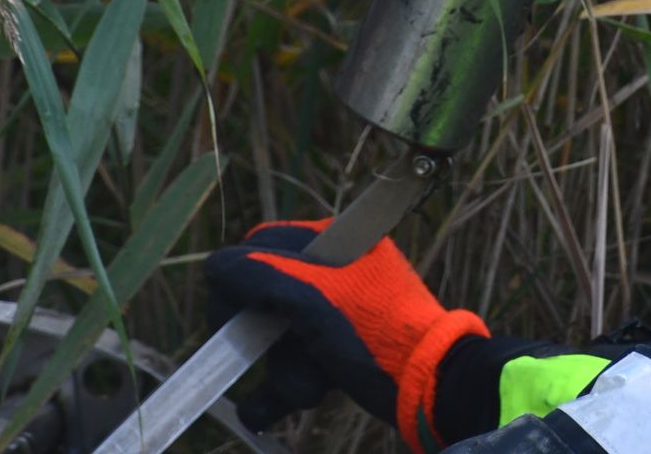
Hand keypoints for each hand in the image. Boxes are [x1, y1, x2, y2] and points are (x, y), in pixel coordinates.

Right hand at [204, 219, 487, 450]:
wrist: (434, 386)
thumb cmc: (378, 335)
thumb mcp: (314, 300)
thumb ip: (261, 276)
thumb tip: (215, 267)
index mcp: (335, 241)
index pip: (262, 246)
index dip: (236, 281)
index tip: (224, 320)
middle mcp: (337, 269)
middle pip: (268, 297)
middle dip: (264, 339)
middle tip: (258, 360)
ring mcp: (342, 308)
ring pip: (283, 334)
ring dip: (281, 368)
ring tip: (303, 390)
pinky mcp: (346, 344)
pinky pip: (302, 357)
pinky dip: (288, 382)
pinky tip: (264, 410)